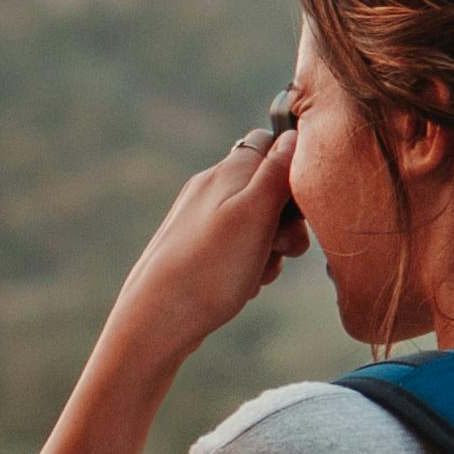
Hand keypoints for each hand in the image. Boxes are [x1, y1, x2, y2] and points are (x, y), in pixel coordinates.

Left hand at [98, 122, 307, 372]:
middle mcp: (212, 187)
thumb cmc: (210, 268)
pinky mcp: (196, 249)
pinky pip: (238, 250)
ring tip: (255, 274)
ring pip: (258, 226)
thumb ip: (277, 172)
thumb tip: (294, 133)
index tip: (297, 209)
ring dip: (269, 251)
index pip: (275, 144)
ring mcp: (202, 219)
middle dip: (286, 223)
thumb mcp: (255, 214)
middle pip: (270, 191)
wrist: (156, 320)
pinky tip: (240, 287)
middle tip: (279, 250)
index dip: (295, 174)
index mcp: (229, 171)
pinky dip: (248, 267)